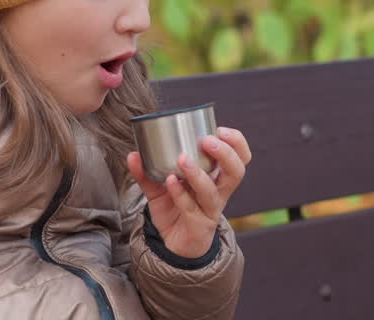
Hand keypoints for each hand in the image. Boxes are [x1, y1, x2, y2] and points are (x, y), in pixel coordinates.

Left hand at [126, 126, 252, 257]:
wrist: (173, 245)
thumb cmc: (174, 210)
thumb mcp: (160, 187)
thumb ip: (147, 171)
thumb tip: (133, 154)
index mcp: (216, 178)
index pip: (240, 158)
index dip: (236, 143)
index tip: (219, 129)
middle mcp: (218, 193)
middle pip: (236, 172)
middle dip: (226, 154)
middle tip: (208, 140)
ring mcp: (209, 210)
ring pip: (211, 191)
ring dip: (197, 173)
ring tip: (183, 159)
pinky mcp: (198, 226)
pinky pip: (190, 208)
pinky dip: (179, 193)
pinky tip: (169, 181)